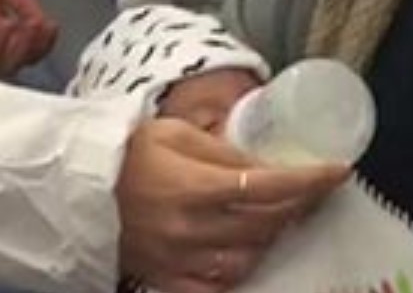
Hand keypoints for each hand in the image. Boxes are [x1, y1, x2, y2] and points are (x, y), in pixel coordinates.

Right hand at [116, 120, 347, 292]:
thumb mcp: (177, 134)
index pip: (272, 186)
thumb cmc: (126, 152)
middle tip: (316, 191)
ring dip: (272, 238)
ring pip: (249, 258)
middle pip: (268, 224)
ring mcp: (180, 260)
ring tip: (280, 217)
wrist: (72, 185)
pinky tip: (247, 252)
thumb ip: (225, 152)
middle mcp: (192, 229)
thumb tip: (269, 165)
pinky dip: (239, 271)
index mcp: (196, 186)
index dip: (311, 180)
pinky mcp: (166, 279)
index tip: (340, 171)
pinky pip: (216, 286)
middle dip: (300, 206)